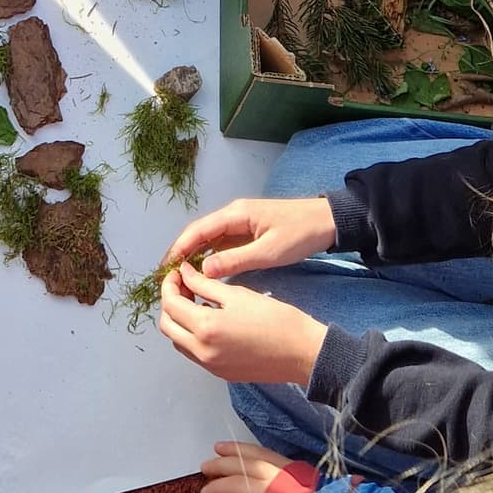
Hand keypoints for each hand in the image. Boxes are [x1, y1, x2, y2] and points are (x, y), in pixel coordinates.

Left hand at [158, 266, 325, 385]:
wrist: (302, 353)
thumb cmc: (275, 319)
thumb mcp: (238, 294)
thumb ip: (205, 284)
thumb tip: (185, 274)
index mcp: (206, 328)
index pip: (170, 305)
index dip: (169, 285)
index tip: (178, 272)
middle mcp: (202, 351)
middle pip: (168, 326)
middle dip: (170, 303)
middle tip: (184, 285)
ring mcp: (210, 366)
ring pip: (178, 342)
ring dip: (179, 321)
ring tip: (196, 301)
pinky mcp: (220, 373)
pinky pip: (194, 353)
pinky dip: (192, 335)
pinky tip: (210, 320)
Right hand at [164, 196, 336, 282]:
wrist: (327, 222)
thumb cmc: (300, 234)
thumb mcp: (269, 252)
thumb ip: (236, 261)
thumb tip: (203, 271)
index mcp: (236, 214)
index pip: (198, 230)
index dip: (179, 248)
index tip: (165, 268)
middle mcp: (233, 215)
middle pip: (199, 234)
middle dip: (181, 253)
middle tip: (166, 277)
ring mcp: (240, 223)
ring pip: (209, 239)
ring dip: (194, 256)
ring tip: (180, 278)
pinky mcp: (248, 231)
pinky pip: (222, 244)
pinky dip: (209, 257)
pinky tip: (204, 272)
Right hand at [200, 440, 315, 492]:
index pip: (239, 485)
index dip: (219, 487)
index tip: (204, 492)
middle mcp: (282, 476)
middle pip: (247, 463)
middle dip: (224, 462)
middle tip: (204, 464)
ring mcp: (294, 470)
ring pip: (260, 453)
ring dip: (239, 450)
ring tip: (221, 448)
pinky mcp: (304, 471)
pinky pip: (272, 455)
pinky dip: (255, 451)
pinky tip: (251, 455)